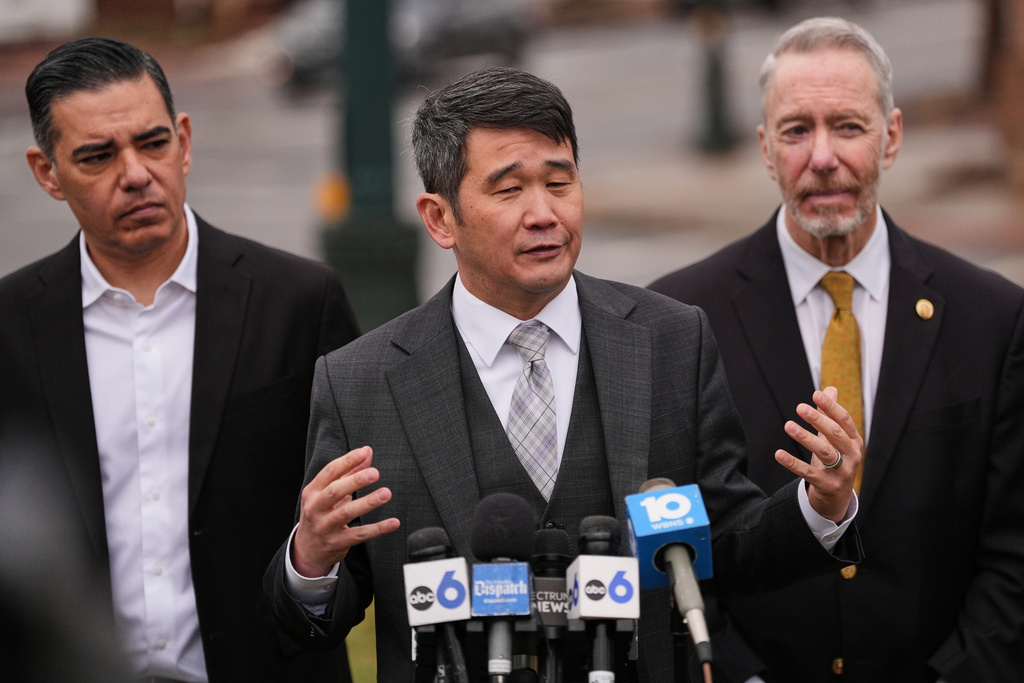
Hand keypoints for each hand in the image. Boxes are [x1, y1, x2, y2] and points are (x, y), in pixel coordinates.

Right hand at [292, 446, 399, 576]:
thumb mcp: (329, 492)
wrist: (308, 549)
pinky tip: (393, 522)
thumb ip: (349, 472)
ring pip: (346, 513)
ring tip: (386, 493)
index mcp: (313, 492)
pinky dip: (378, 529)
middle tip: (375, 473)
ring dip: (368, 502)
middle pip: (334, 491)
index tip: (363, 453)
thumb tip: (367, 451)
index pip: (329, 472)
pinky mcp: (337, 543)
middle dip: (355, 481)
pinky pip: (359, 534)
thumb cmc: (322, 513)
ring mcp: (325, 527)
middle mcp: (315, 508)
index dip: (347, 461)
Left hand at [774, 387, 863, 522]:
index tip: (815, 394)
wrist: (837, 496)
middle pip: (836, 434)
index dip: (831, 407)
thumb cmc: (835, 460)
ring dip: (806, 438)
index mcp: (854, 441)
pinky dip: (793, 463)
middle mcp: (852, 455)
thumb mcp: (833, 438)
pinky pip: (808, 473)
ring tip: (788, 426)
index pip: (844, 420)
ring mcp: (842, 472)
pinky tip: (778, 454)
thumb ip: (830, 414)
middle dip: (819, 420)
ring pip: (824, 453)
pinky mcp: (828, 486)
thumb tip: (830, 389)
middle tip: (800, 408)